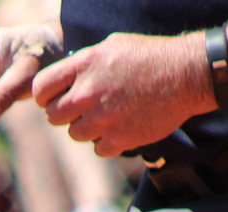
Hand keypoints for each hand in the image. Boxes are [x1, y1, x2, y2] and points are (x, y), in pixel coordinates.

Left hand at [32, 32, 216, 155]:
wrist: (187, 75)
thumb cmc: (151, 57)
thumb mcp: (112, 47)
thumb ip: (83, 64)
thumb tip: (64, 79)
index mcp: (83, 66)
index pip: (41, 89)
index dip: (45, 96)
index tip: (55, 98)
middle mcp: (87, 93)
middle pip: (53, 116)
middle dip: (66, 113)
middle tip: (85, 108)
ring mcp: (102, 118)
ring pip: (75, 134)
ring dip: (88, 128)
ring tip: (109, 114)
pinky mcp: (118, 139)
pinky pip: (98, 149)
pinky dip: (108, 142)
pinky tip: (122, 127)